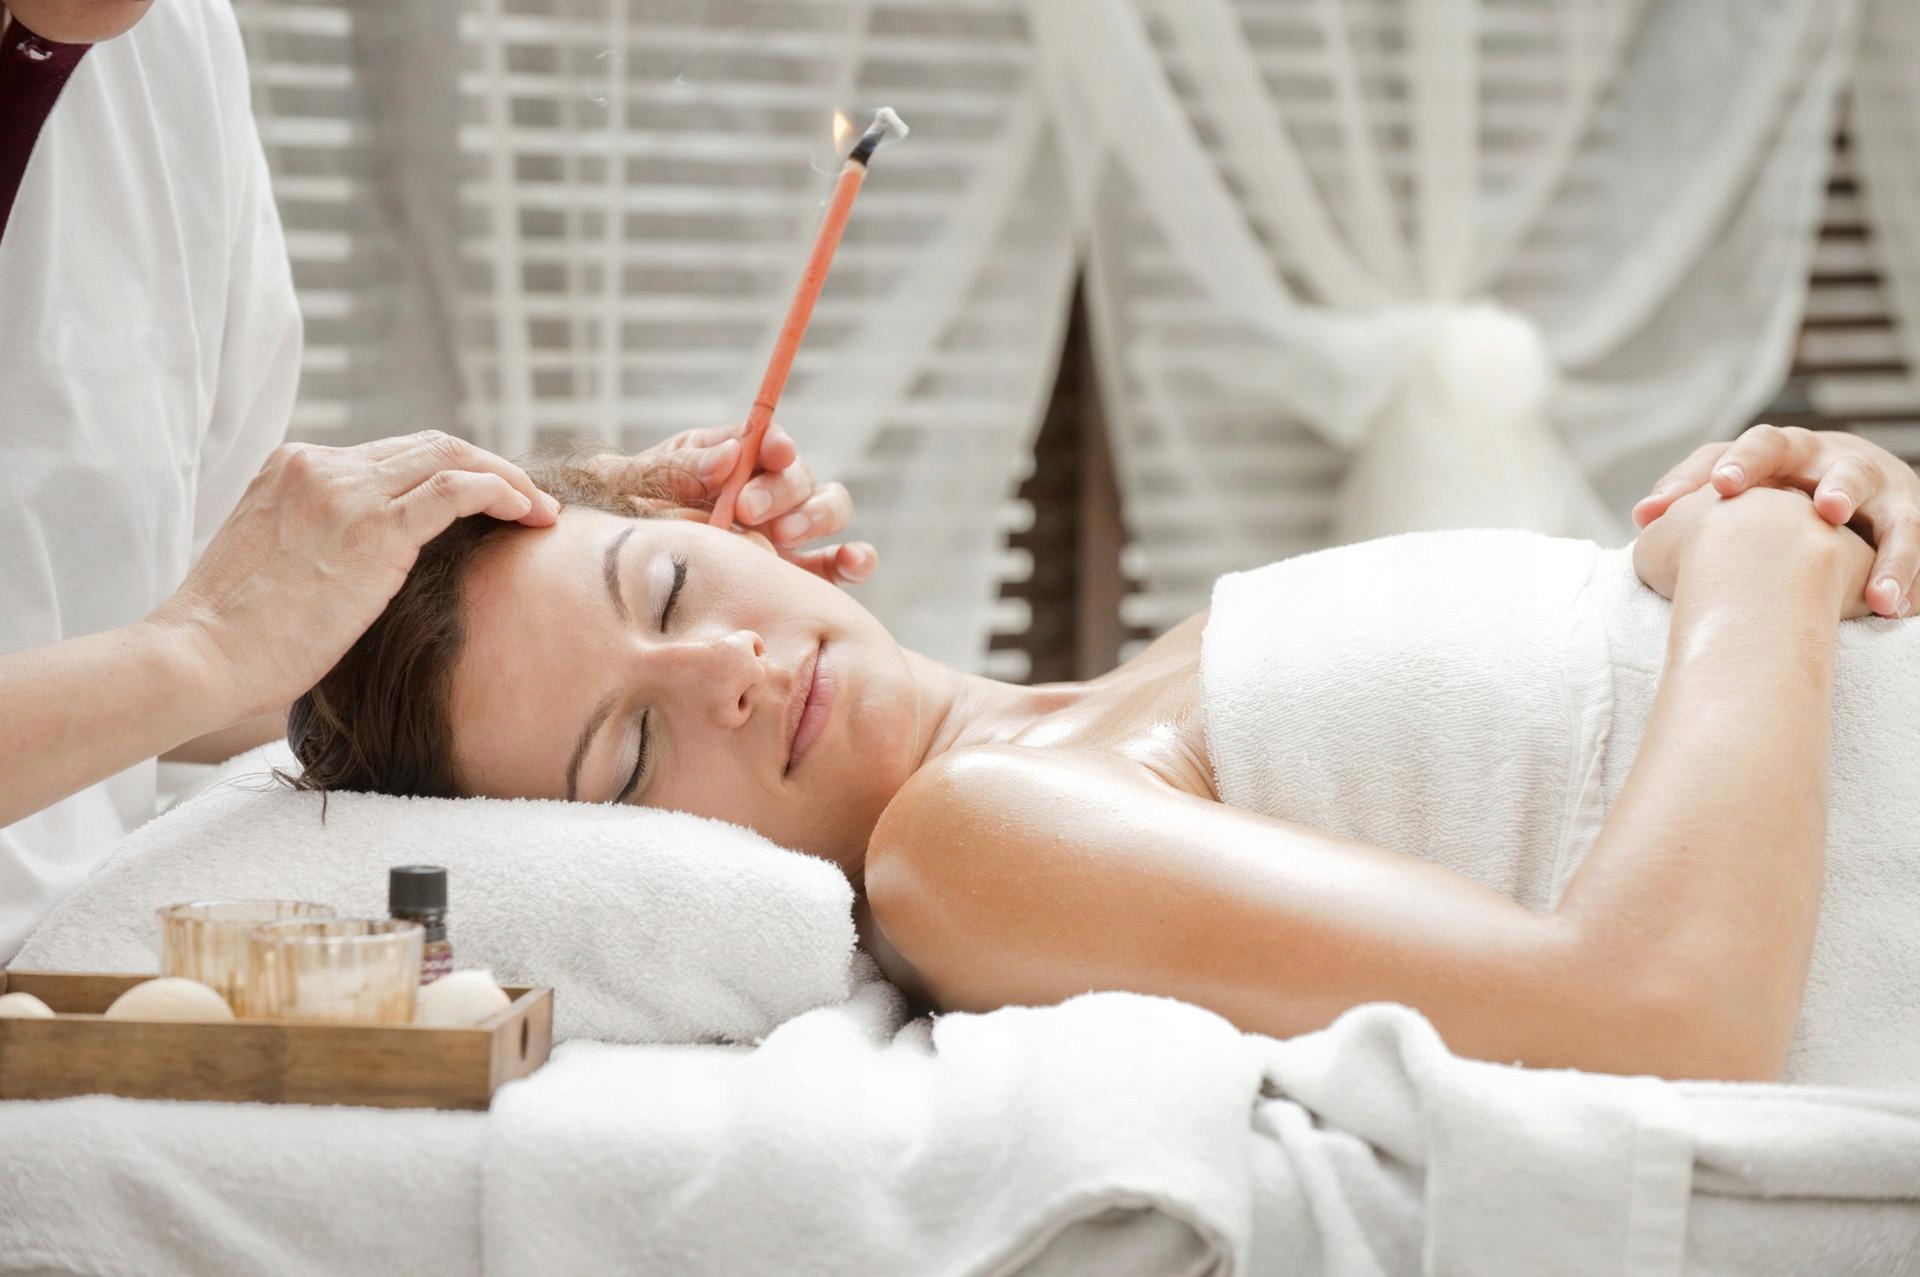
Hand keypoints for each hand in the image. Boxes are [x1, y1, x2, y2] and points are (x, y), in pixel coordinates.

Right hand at [149, 431, 557, 718]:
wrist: (200, 657)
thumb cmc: (236, 638)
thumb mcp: (280, 564)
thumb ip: (325, 544)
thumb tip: (374, 574)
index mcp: (293, 467)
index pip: (391, 453)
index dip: (448, 472)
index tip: (486, 503)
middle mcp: (320, 465)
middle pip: (427, 445)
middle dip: (488, 467)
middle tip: (528, 502)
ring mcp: (346, 491)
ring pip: (451, 455)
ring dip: (507, 478)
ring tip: (542, 511)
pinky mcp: (372, 529)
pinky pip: (458, 488)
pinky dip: (503, 491)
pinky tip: (530, 515)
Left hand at [602, 422, 876, 585]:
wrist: (617, 590)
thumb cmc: (619, 523)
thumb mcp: (629, 488)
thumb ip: (674, 468)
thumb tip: (730, 455)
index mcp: (728, 462)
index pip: (766, 440)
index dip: (776, 442)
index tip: (771, 451)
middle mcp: (766, 493)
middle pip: (800, 474)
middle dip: (781, 487)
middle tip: (747, 510)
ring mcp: (788, 535)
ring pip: (829, 508)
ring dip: (815, 515)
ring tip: (782, 534)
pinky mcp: (803, 578)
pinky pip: (842, 564)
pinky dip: (856, 560)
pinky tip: (848, 564)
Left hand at [1632, 424, 1919, 616]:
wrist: (1844, 483)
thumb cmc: (1769, 485)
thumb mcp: (1735, 479)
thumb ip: (1689, 492)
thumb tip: (1642, 518)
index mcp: (1788, 451)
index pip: (1764, 446)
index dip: (1743, 462)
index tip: (1721, 487)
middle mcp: (1838, 464)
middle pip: (1843, 467)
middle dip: (1839, 487)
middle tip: (1828, 511)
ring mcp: (1881, 493)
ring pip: (1897, 514)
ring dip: (1891, 550)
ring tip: (1878, 592)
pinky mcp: (1910, 522)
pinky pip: (1917, 551)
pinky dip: (1908, 580)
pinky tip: (1895, 610)